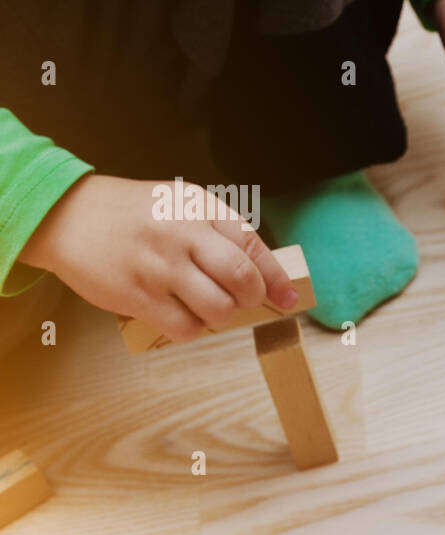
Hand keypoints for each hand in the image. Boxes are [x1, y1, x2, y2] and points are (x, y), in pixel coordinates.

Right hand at [19, 174, 297, 343]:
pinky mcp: (137, 295)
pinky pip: (185, 327)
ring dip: (222, 317)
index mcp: (199, 208)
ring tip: (207, 307)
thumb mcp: (180, 204)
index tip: (289, 299)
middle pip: (242, 278)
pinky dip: (193, 329)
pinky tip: (182, 315)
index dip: (277, 278)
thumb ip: (219, 232)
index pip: (253, 245)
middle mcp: (182, 234)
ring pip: (218, 309)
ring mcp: (159, 266)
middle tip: (242, 301)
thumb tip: (262, 274)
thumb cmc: (133, 214)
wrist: (65, 215)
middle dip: (252, 299)